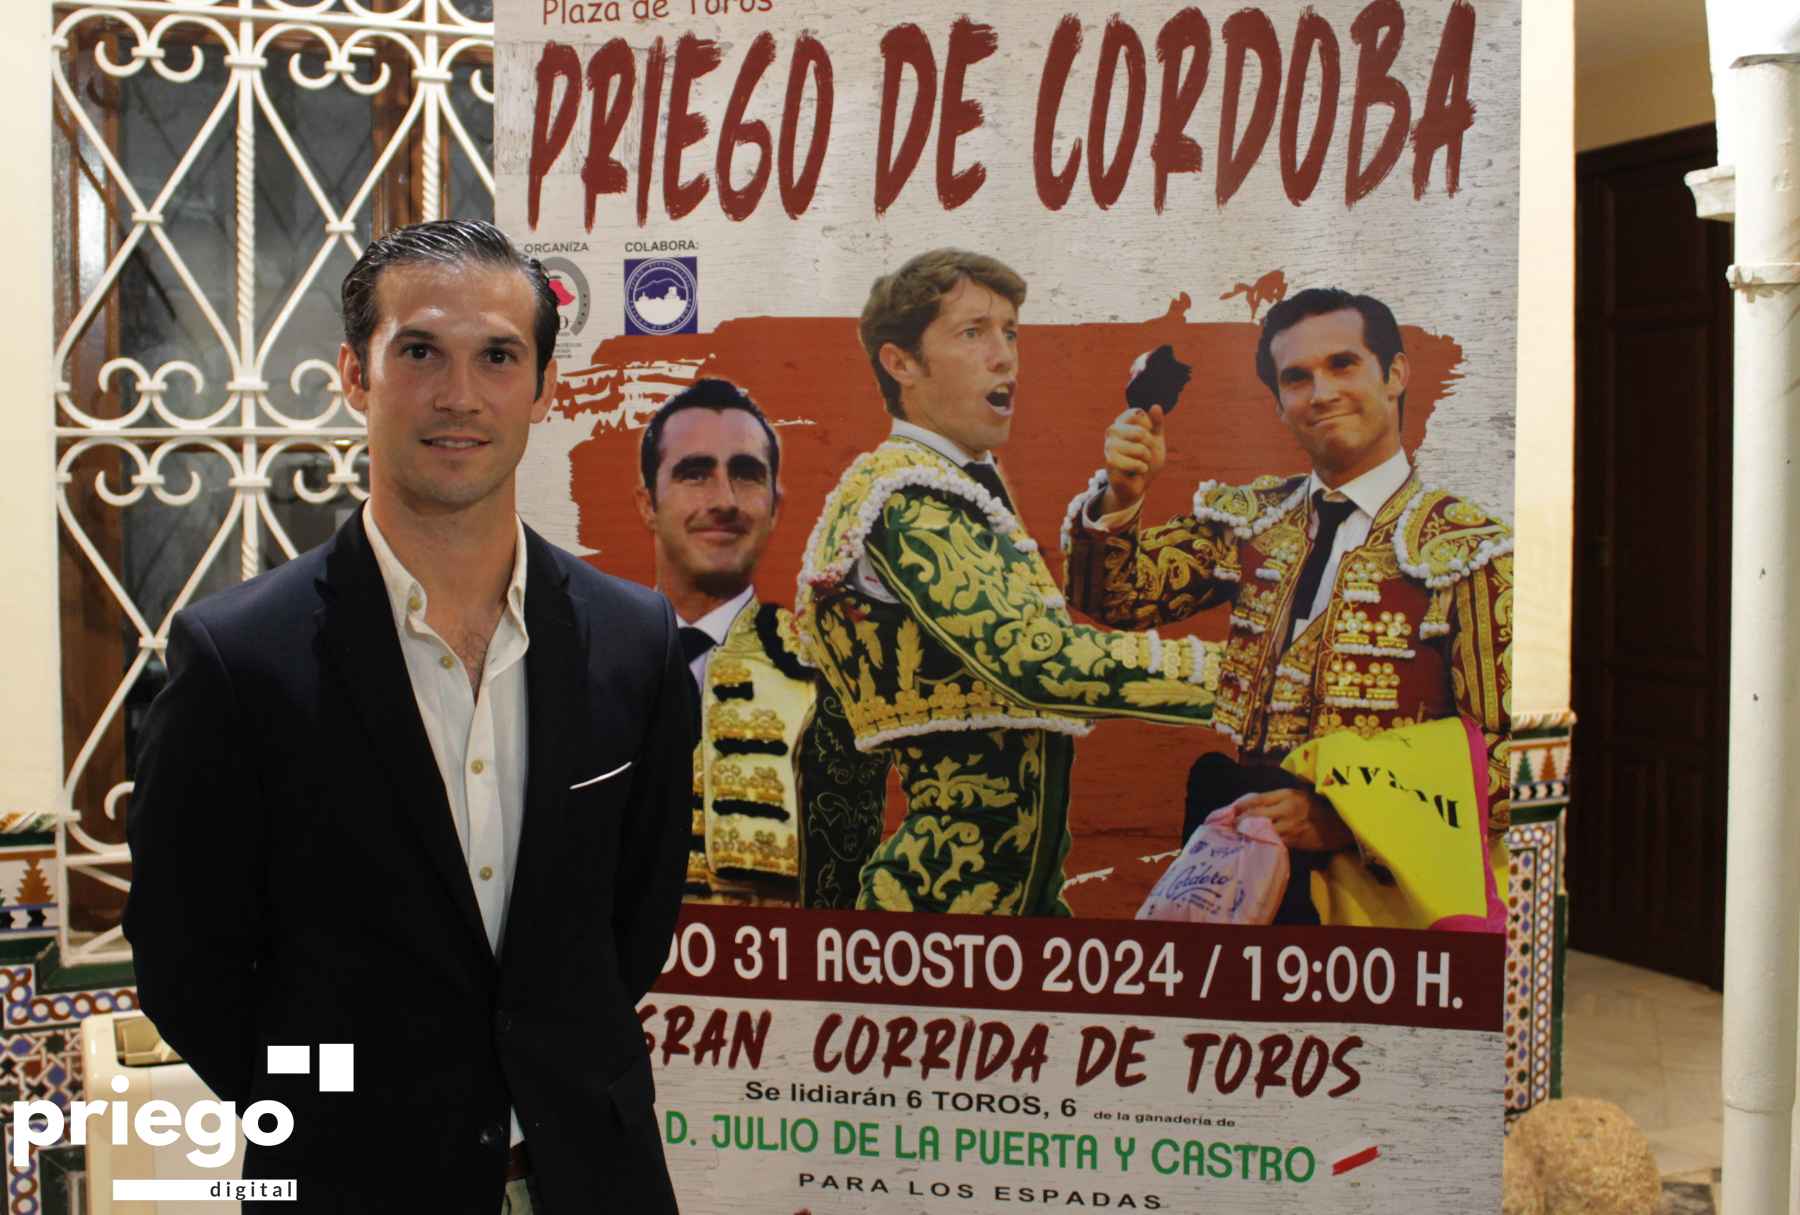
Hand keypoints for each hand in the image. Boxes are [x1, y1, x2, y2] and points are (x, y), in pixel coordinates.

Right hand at [1098, 405, 1165, 513]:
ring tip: (1141, 462)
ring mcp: (1109, 446)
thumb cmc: (1147, 460)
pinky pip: (1133, 462)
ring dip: (1146, 458)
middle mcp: (1113, 431)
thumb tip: (1156, 406)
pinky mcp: (1110, 461)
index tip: (1149, 435)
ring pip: (1138, 448)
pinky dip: (1140, 468)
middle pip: (1141, 433)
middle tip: (1145, 454)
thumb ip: (1157, 424)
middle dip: (1150, 446)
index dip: (1150, 426)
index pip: (1138, 414)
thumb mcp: (1157, 440)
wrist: (1140, 484)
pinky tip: (1136, 471)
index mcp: (1123, 421)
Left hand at [1231, 788, 1353, 852]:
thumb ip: (1279, 800)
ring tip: (1237, 838)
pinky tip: (1254, 846)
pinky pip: (1273, 842)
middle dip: (1239, 822)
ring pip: (1261, 829)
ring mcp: (1290, 824)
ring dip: (1247, 834)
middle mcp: (1286, 807)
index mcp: (1287, 794)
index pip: (1256, 799)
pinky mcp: (1295, 840)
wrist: (1342, 824)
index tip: (1228, 812)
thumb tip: (1254, 806)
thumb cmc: (1320, 809)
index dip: (1240, 806)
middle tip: (1228, 828)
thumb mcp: (1300, 796)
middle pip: (1254, 814)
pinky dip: (1262, 843)